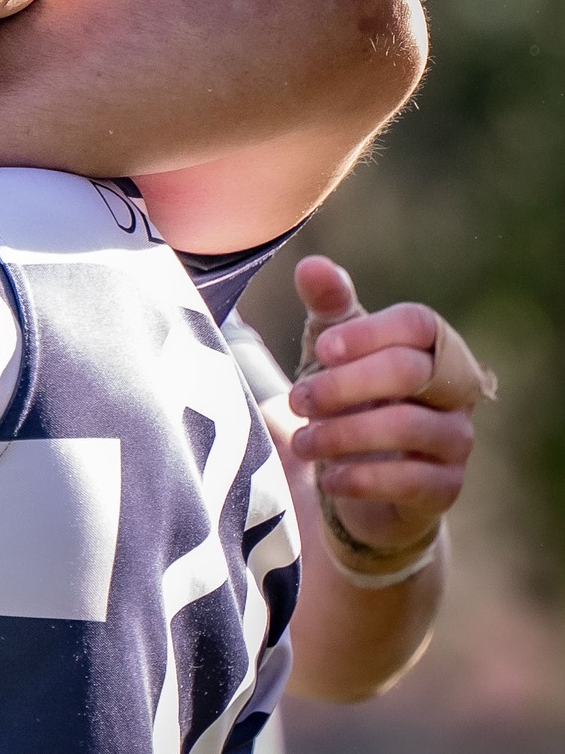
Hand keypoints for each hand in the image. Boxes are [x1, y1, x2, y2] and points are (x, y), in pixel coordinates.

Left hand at [286, 256, 490, 568]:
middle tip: (298, 400)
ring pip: (409, 426)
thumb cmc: (348, 400)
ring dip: (343, 434)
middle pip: (411, 371)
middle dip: (344, 384)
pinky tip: (328, 477)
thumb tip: (312, 265)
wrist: (357, 480)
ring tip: (302, 442)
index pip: (419, 323)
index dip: (369, 332)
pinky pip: (410, 480)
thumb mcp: (331, 350)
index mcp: (432, 347)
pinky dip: (361, 477)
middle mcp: (454, 390)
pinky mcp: (444, 488)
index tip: (322, 348)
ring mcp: (456, 440)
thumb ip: (327, 307)